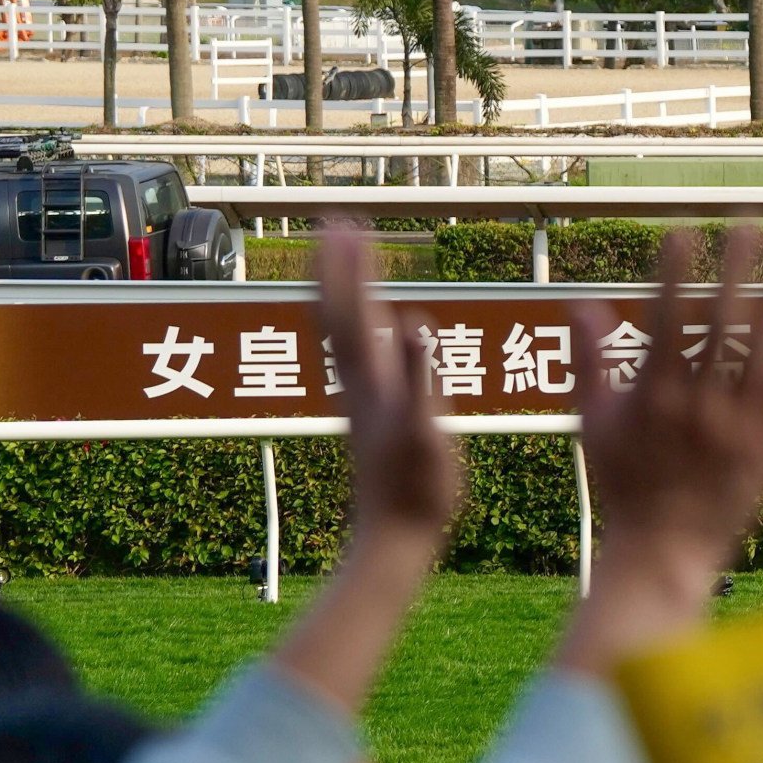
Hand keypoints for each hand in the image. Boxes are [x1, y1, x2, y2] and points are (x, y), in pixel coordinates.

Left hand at [316, 222, 463, 543]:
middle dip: (336, 266)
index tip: (346, 224)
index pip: (352, 311)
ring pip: (344, 331)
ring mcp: (362, 397)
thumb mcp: (427, 431)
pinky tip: (379, 320)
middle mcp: (357, 383)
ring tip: (348, 256)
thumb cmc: (416, 492)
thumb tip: (416, 321)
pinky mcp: (372, 412)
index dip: (348, 268)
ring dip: (344, 289)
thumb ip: (421, 376)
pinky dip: (364, 324)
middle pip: (337, 313)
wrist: (392, 539)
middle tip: (335, 223)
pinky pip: (361, 353)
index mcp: (370, 381)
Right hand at [559, 226, 762, 671]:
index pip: (664, 321)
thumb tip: (581, 305)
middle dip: (733, 268)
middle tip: (749, 220)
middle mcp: (695, 406)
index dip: (674, 273)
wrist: (663, 551)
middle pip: (719, 323)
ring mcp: (734, 425)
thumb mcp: (593, 425)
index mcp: (650, 397)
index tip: (683, 230)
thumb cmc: (623, 487)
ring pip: (762, 349)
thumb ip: (590, 363)